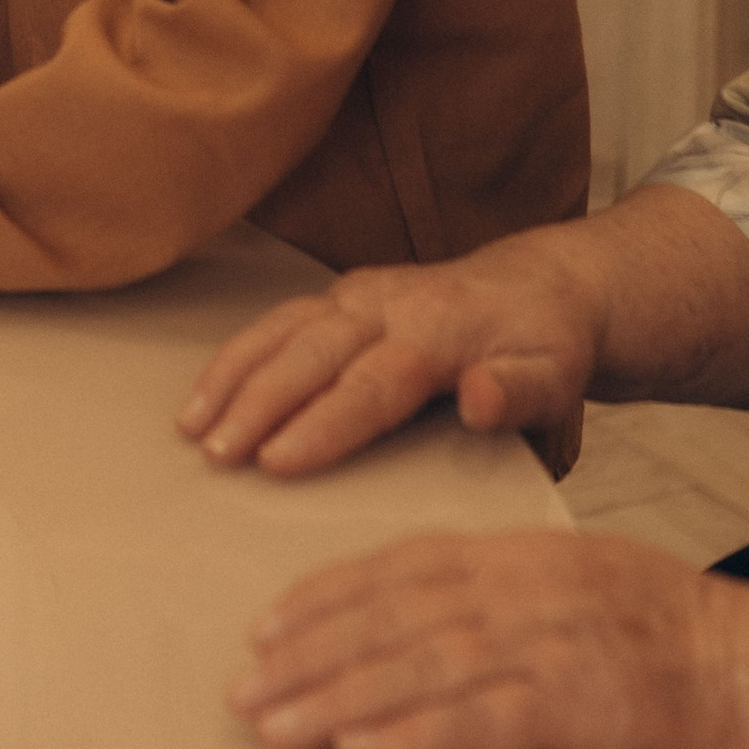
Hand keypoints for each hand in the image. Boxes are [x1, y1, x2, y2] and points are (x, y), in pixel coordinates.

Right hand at [179, 239, 597, 477]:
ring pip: (283, 331)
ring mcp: (360, 295)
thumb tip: (480, 400)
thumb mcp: (556, 374)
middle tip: (215, 454)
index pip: (372, 384)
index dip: (322, 425)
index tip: (275, 463)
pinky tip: (203, 396)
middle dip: (258, 403)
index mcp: (440, 331)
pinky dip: (235, 356)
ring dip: (233, 377)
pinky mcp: (342, 296)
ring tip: (191, 428)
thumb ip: (519, 391)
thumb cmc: (546, 345)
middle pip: (312, 354)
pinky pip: (278, 322)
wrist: (543, 285)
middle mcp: (390, 304)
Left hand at [230, 529, 748, 748]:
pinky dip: (418, 736)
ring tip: (274, 728)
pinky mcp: (597, 705)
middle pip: (401, 612)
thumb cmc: (685, 652)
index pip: (410, 563)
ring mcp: (570, 641)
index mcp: (536, 550)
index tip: (265, 626)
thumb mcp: (591, 595)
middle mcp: (542, 584)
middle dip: (313, 651)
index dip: (330, 593)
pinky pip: (489, 721)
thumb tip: (430, 627)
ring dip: (340, 697)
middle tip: (242, 687)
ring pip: (430, 664)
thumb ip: (514, 600)